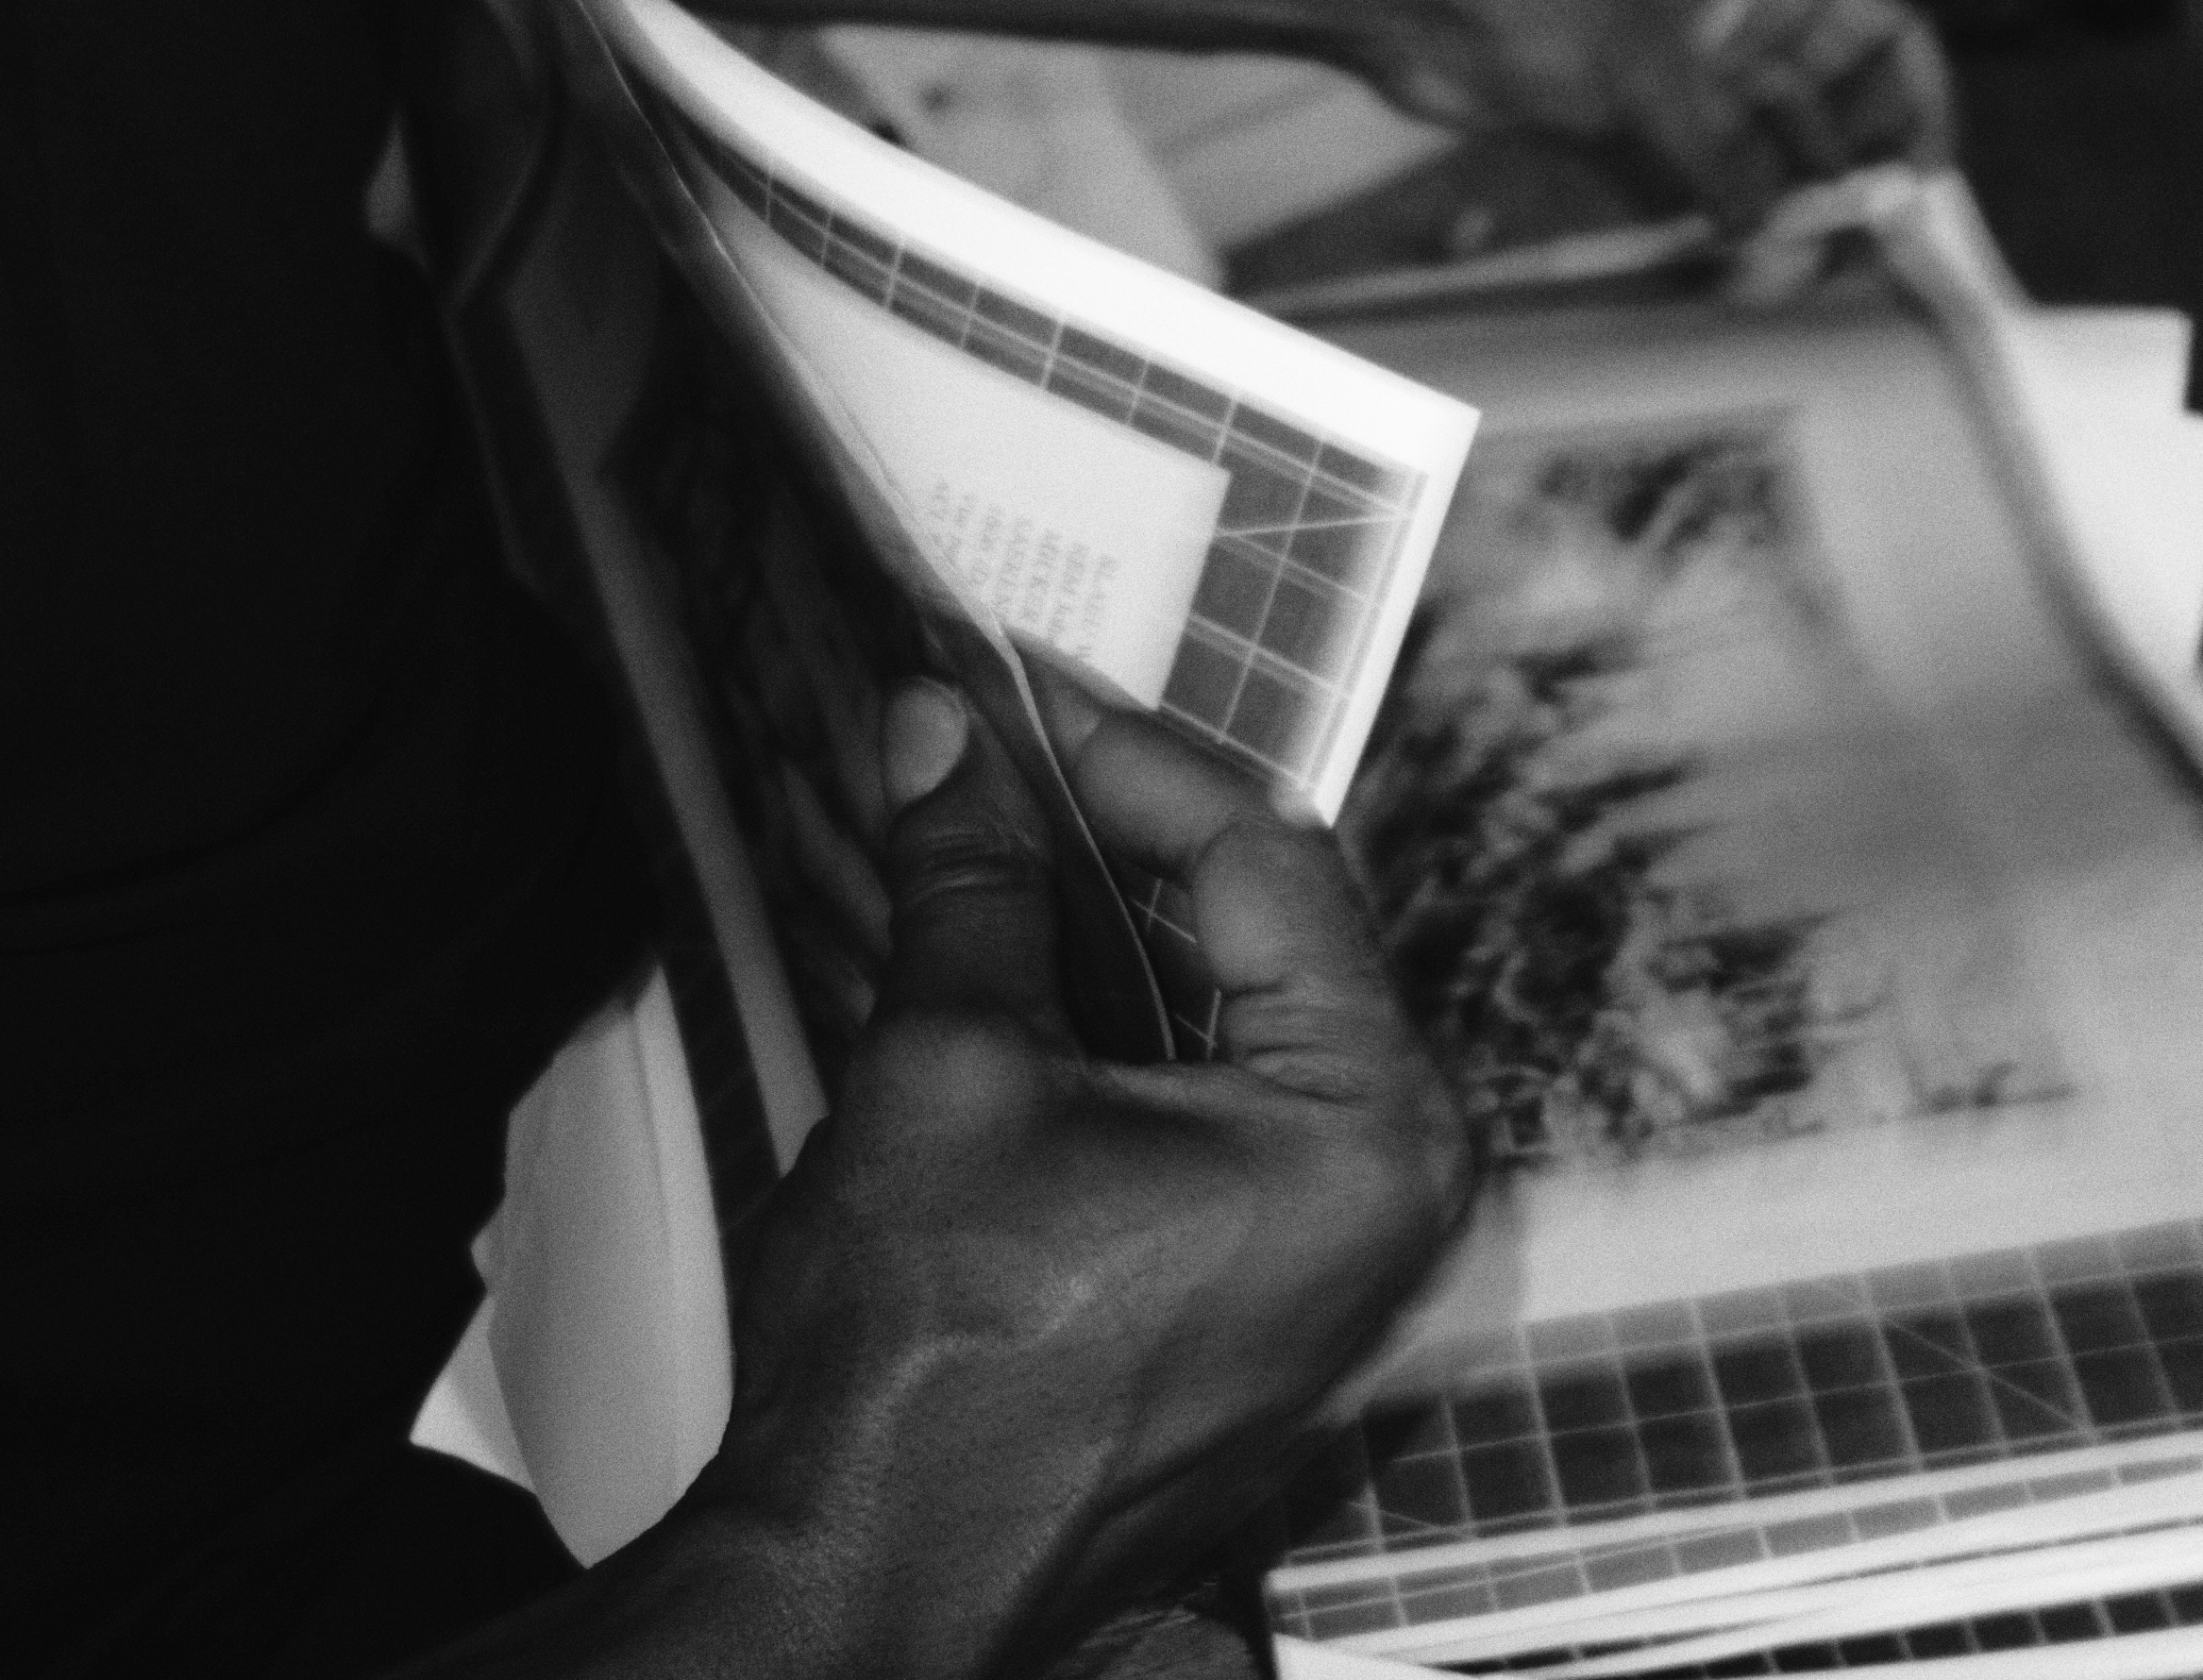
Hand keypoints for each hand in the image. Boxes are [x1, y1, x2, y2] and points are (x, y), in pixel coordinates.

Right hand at [684, 684, 1467, 1679]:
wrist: (874, 1580)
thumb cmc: (935, 1371)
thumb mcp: (947, 1060)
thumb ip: (968, 871)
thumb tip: (947, 731)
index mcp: (1367, 1128)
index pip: (1261, 854)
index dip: (1122, 750)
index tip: (1016, 687)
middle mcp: (1393, 1196)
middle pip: (1264, 926)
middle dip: (1119, 826)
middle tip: (997, 741)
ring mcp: (1336, 1259)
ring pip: (1234, 1010)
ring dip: (1109, 916)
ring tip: (991, 828)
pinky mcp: (1265, 1295)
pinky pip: (1216, 1100)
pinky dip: (1120, 1017)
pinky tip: (1018, 958)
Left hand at [1320, 0, 1953, 232]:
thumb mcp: (1643, 65)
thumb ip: (1717, 154)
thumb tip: (1773, 237)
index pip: (1875, 30)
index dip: (1912, 101)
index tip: (1920, 180)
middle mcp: (1721, 28)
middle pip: (1821, 109)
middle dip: (1841, 182)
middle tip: (1853, 260)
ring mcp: (1665, 78)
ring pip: (1750, 156)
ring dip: (1773, 218)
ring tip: (1787, 284)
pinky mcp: (1610, 123)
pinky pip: (1682, 184)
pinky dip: (1703, 228)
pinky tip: (1721, 277)